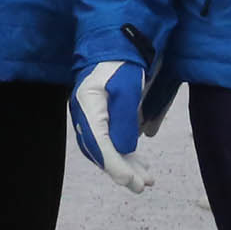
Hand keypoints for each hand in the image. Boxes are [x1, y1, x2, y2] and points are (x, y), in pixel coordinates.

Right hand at [69, 60, 150, 192]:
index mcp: (87, 107)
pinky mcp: (101, 115)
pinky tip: (139, 162)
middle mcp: (85, 115)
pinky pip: (111, 140)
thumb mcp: (127, 90)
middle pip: (100, 151)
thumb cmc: (121, 63)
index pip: (99, 144)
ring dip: (126, 165)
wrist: (115, 43)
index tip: (131, 181)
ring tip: (146, 180)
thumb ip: (124, 120)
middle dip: (122, 171)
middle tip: (142, 186)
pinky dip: (125, 153)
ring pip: (106, 148)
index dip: (115, 166)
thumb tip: (125, 150)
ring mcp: (91, 116)